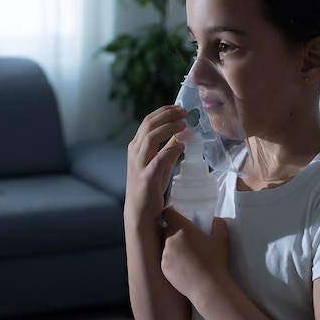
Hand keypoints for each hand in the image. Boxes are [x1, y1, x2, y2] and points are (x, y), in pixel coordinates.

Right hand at [124, 106, 186, 227]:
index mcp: (136, 146)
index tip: (179, 108)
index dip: (164, 112)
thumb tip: (184, 133)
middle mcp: (135, 152)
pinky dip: (171, 150)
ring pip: (150, 138)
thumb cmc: (151, 185)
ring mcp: (139, 164)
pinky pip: (158, 159)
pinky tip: (182, 146)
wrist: (140, 210)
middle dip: (167, 115)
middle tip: (184, 112)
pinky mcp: (146, 177)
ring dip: (168, 128)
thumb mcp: (161, 162)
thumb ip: (169, 147)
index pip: (148, 121)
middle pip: (149, 125)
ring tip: (184, 125)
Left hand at [161, 206, 230, 301]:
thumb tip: (215, 219)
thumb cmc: (216, 260)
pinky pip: (165, 259)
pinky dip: (172, 260)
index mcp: (182, 229)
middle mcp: (170, 239)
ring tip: (187, 256)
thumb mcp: (222, 238)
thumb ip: (218, 224)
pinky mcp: (163, 268)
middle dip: (174, 231)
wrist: (208, 286)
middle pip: (166, 229)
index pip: (167, 213)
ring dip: (173, 247)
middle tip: (186, 239)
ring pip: (165, 245)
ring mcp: (165, 254)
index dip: (170, 213)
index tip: (176, 216)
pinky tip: (184, 267)